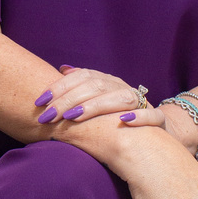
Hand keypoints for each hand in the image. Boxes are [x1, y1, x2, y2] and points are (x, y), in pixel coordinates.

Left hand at [33, 64, 167, 130]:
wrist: (156, 129)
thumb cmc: (117, 117)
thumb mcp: (99, 98)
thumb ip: (82, 85)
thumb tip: (62, 69)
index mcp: (108, 81)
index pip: (82, 76)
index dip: (60, 87)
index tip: (39, 101)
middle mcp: (124, 87)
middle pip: (96, 87)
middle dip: (69, 100)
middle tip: (49, 115)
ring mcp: (142, 102)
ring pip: (121, 98)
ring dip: (96, 106)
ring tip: (73, 117)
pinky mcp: (158, 120)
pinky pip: (152, 116)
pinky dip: (139, 117)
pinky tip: (123, 121)